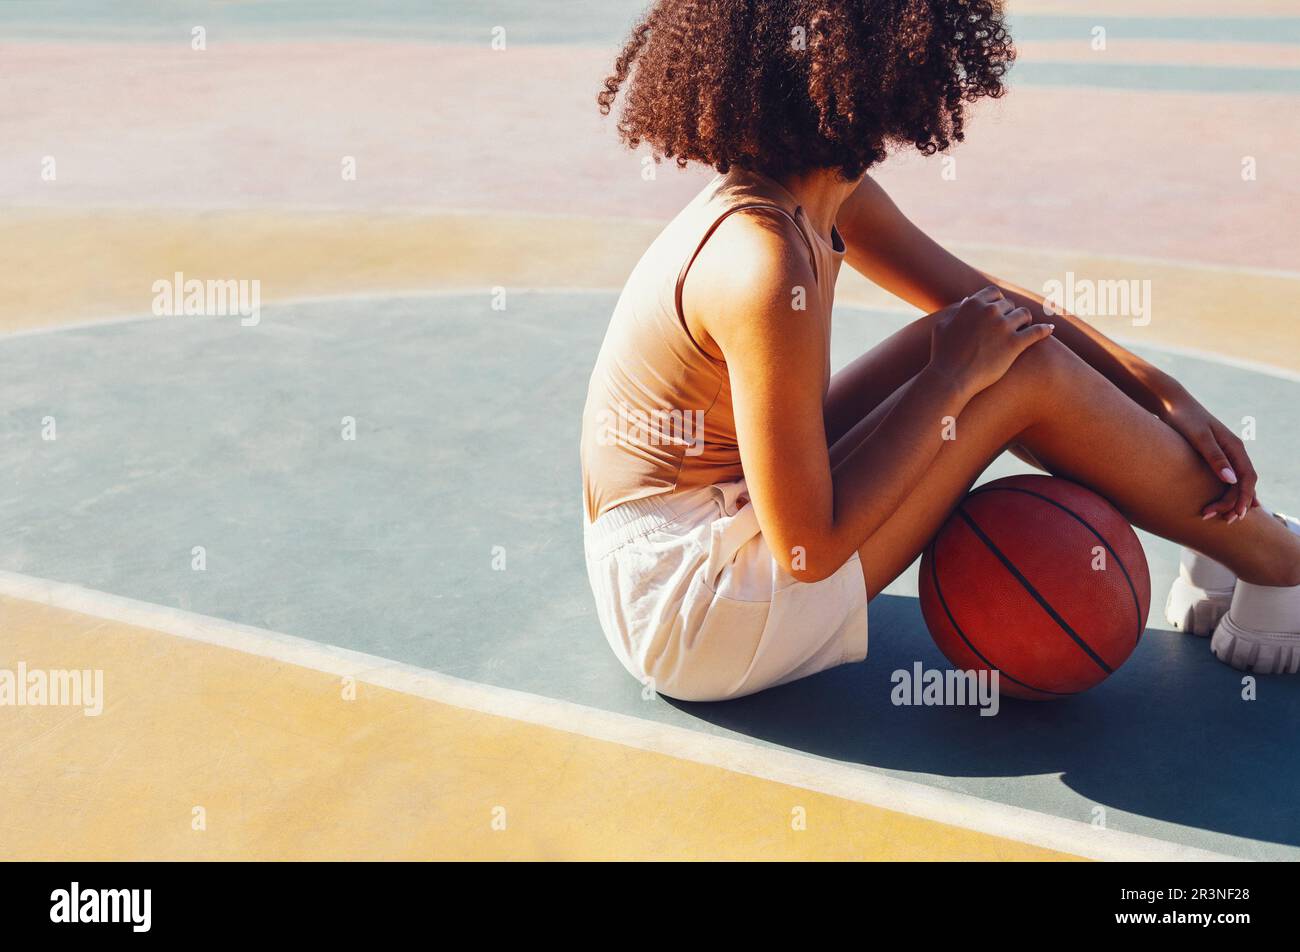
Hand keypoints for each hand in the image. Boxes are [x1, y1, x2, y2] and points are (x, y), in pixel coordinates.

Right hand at [928, 286, 1054, 397]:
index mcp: (973, 305)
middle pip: (1010, 305)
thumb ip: (955, 312)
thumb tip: (967, 302)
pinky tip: (1049, 330)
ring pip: (1025, 315)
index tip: (999, 311)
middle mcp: (990, 311)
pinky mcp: (1014, 344)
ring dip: (1025, 322)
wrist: (950, 378)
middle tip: (1011, 326)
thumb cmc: (942, 355)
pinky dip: (1045, 330)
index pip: (994, 293)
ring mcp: (1003, 327)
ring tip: (1025, 330)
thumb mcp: (942, 327)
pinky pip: (1037, 332)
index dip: (997, 302)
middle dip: (1010, 315)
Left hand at [1159, 385, 1258, 521]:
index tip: (1235, 514)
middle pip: (1243, 483)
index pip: (1248, 478)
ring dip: (1229, 500)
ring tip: (1217, 517)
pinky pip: (1224, 478)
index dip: (1244, 498)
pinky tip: (1219, 503)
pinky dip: (1224, 492)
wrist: (1170, 403)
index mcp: (1234, 447)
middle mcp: (1233, 451)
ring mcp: (1223, 453)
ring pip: (1235, 482)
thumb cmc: (1183, 419)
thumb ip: (1214, 457)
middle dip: (1235, 503)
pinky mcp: (1211, 455)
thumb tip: (1231, 480)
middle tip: (1222, 520)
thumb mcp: (1199, 437)